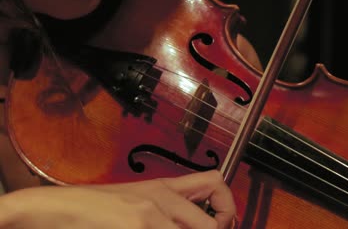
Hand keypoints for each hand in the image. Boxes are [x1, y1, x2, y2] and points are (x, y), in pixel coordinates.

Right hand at [0, 170, 235, 228]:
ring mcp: (152, 213)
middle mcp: (164, 196)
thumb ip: (167, 208)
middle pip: (215, 224)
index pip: (217, 181)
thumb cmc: (96, 207)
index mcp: (165, 186)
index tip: (223, 223)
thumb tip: (194, 222)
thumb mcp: (138, 199)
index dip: (228, 206)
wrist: (60, 208)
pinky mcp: (139, 223)